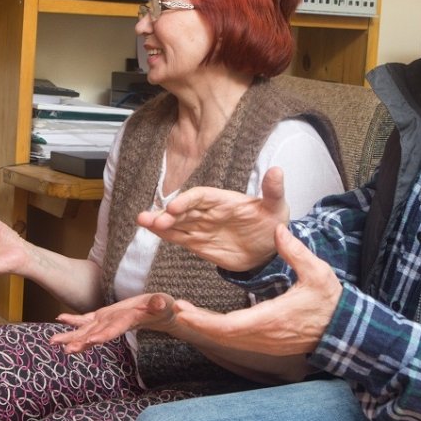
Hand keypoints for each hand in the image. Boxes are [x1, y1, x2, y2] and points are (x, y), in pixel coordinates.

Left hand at [51, 293, 175, 353]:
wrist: (158, 312)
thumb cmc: (164, 309)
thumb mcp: (165, 304)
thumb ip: (161, 304)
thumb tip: (161, 302)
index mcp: (127, 322)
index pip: (114, 330)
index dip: (104, 335)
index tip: (91, 341)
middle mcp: (114, 325)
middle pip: (95, 336)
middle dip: (80, 342)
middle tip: (65, 349)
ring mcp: (107, 321)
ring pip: (86, 330)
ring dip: (70, 335)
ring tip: (52, 341)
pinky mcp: (104, 315)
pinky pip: (86, 318)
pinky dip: (73, 319)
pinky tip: (60, 318)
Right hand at [136, 167, 289, 271]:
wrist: (269, 250)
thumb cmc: (272, 223)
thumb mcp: (277, 207)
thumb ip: (273, 190)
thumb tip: (278, 170)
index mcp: (223, 200)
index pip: (201, 197)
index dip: (187, 200)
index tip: (174, 207)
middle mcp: (208, 212)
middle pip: (183, 210)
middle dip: (167, 214)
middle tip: (150, 220)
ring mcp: (201, 227)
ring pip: (177, 223)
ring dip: (160, 223)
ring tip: (143, 222)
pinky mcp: (199, 243)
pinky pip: (179, 238)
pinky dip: (165, 235)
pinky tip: (151, 231)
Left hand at [169, 224, 341, 356]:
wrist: (343, 330)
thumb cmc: (330, 302)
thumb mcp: (317, 273)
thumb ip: (296, 252)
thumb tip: (278, 231)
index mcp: (272, 318)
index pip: (231, 325)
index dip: (205, 321)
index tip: (185, 312)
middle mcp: (265, 335)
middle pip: (223, 335)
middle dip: (199, 324)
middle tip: (178, 310)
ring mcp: (266, 343)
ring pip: (229, 340)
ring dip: (207, 327)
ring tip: (187, 312)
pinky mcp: (267, 344)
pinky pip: (238, 340)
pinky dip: (220, 331)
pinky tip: (209, 319)